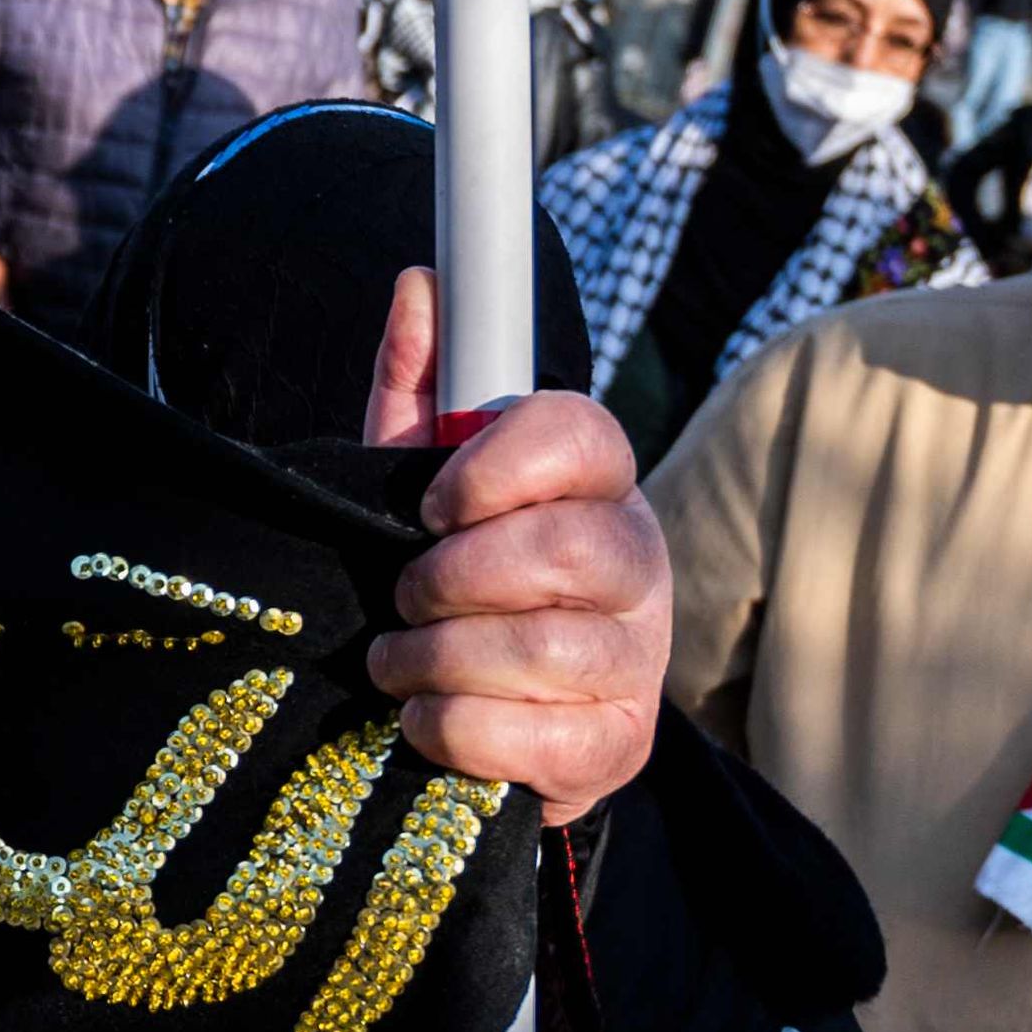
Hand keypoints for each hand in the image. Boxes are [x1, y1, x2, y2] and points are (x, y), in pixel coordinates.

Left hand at [363, 271, 668, 827]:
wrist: (481, 718)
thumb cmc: (451, 583)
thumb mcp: (418, 481)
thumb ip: (420, 387)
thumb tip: (420, 285)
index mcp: (596, 484)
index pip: (583, 434)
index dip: (500, 465)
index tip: (430, 503)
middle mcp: (636, 563)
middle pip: (569, 547)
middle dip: (455, 576)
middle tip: (403, 596)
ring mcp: (638, 659)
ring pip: (547, 646)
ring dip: (439, 658)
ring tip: (394, 662)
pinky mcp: (618, 745)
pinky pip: (543, 738)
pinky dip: (458, 728)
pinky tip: (425, 718)